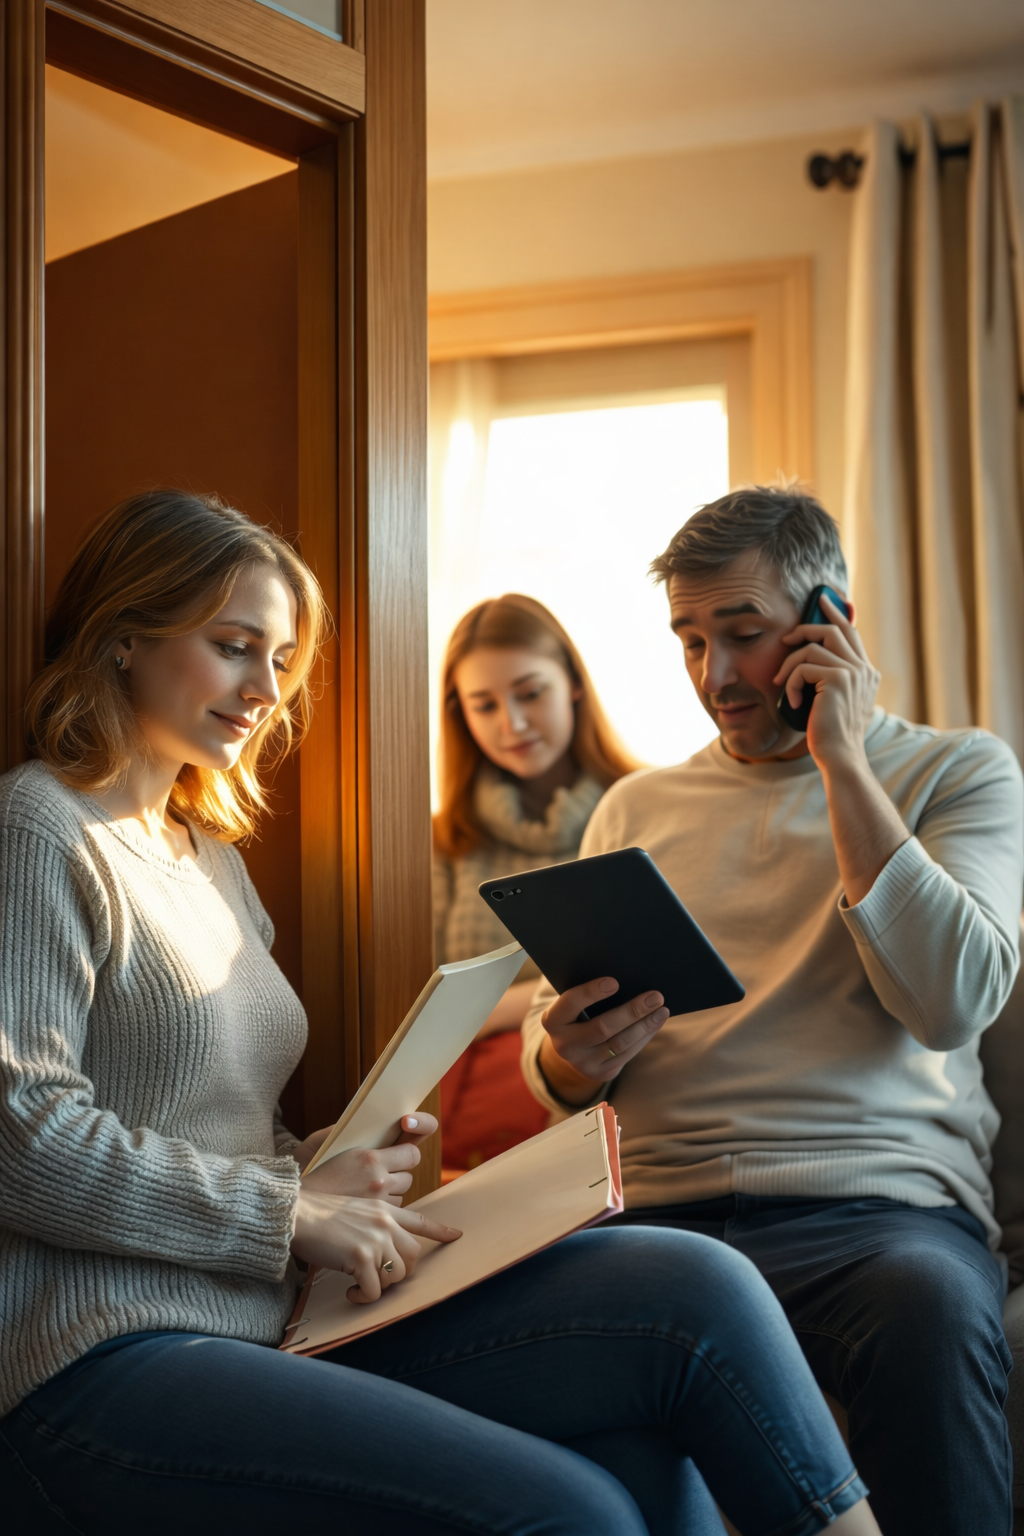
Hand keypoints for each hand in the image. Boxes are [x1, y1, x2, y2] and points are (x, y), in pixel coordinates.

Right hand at [291, 1192, 460, 1302]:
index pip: (421, 1221)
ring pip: (396, 1276)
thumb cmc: (318, 1215)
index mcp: (384, 1211)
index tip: (457, 1236)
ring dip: (379, 1287)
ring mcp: (375, 1239)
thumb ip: (374, 1223)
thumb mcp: (355, 1209)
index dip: (441, 1232)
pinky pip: (374, 1290)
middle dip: (399, 1273)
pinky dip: (363, 1297)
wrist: (296, 1213)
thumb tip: (384, 1248)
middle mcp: (385, 1223)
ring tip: (359, 1283)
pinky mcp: (361, 1257)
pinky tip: (349, 1291)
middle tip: (377, 1278)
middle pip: (413, 1257)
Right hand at [297, 1113, 438, 1205]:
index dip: (407, 1153)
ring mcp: (377, 1206)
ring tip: (368, 1193)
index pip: (412, 1153)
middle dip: (398, 1176)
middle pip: (408, 1178)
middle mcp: (378, 1182)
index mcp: (370, 1158)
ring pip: (401, 1199)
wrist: (292, 1208)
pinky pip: (390, 1217)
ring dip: (391, 1195)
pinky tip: (365, 1209)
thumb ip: (347, 1130)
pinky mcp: (372, 1225)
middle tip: (380, 1176)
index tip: (401, 1154)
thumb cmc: (306, 1174)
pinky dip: (383, 1213)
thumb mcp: (323, 1142)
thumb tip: (368, 1123)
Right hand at [538, 976, 669, 1106]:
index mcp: (552, 1020)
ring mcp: (582, 1063)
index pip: (571, 1003)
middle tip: (655, 996)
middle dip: (632, 1011)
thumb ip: (589, 994)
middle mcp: (564, 1045)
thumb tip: (627, 979)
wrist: (574, 1048)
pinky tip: (655, 1024)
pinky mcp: (601, 1073)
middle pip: (602, 1028)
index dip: (591, 993)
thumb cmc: (578, 1013)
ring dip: (645, 1026)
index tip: (614, 982)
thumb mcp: (574, 1004)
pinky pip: (627, 1054)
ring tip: (662, 1010)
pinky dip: (644, 1037)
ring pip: (619, 1043)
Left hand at [773, 592, 879, 769]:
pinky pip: (803, 667)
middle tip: (786, 637)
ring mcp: (853, 672)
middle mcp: (864, 669)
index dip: (836, 614)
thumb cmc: (831, 733)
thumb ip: (833, 678)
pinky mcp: (838, 680)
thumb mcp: (835, 701)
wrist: (840, 755)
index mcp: (866, 672)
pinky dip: (791, 683)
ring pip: (812, 648)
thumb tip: (812, 657)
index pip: (851, 633)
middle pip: (833, 629)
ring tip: (780, 682)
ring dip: (789, 664)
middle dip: (806, 627)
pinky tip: (793, 702)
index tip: (822, 600)